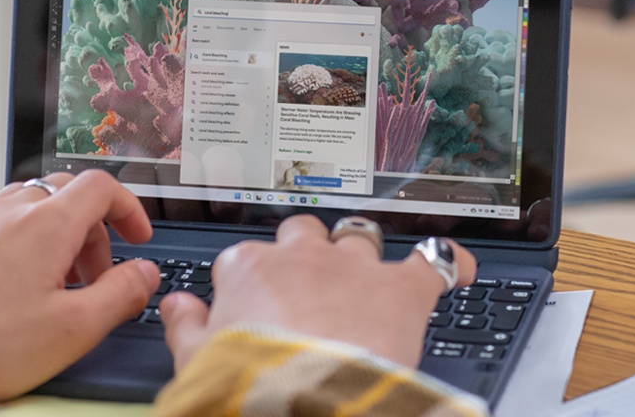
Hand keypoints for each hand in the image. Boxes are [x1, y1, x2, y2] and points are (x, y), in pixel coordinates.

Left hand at [0, 171, 160, 398]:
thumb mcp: (74, 330)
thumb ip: (121, 295)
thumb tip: (144, 273)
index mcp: (47, 225)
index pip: (102, 187)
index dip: (129, 209)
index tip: (137, 239)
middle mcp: (6, 210)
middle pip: (63, 196)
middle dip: (89, 233)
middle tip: (91, 280)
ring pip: (18, 201)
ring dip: (44, 231)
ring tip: (44, 278)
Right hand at [160, 215, 476, 369]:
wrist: (302, 404)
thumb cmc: (249, 387)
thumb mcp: (196, 364)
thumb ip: (185, 326)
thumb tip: (175, 305)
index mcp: (249, 270)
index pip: (247, 258)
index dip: (256, 281)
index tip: (258, 305)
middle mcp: (302, 256)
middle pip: (304, 233)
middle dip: (308, 254)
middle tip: (313, 289)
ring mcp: (354, 267)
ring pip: (360, 237)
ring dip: (363, 254)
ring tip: (369, 281)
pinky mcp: (402, 288)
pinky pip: (435, 259)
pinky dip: (449, 261)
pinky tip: (459, 267)